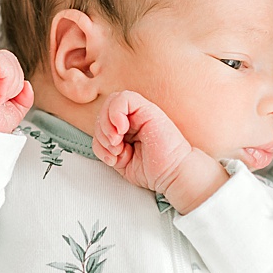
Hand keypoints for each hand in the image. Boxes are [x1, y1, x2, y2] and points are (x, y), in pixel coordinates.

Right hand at [0, 50, 34, 132]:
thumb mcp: (14, 110)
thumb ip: (22, 96)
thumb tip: (26, 85)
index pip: (8, 63)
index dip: (14, 80)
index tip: (6, 100)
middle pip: (8, 57)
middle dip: (14, 79)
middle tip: (3, 99)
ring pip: (6, 57)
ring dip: (11, 82)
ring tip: (0, 98)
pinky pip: (0, 62)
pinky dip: (6, 80)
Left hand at [93, 90, 226, 212]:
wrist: (173, 174)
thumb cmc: (152, 170)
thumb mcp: (120, 161)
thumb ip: (106, 147)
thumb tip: (102, 138)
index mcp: (127, 128)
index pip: (102, 122)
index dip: (99, 139)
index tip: (111, 158)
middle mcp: (134, 118)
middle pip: (104, 111)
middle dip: (101, 132)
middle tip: (114, 149)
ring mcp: (141, 112)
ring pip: (112, 102)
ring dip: (107, 125)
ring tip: (118, 144)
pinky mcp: (149, 110)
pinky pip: (125, 98)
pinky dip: (116, 113)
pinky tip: (121, 130)